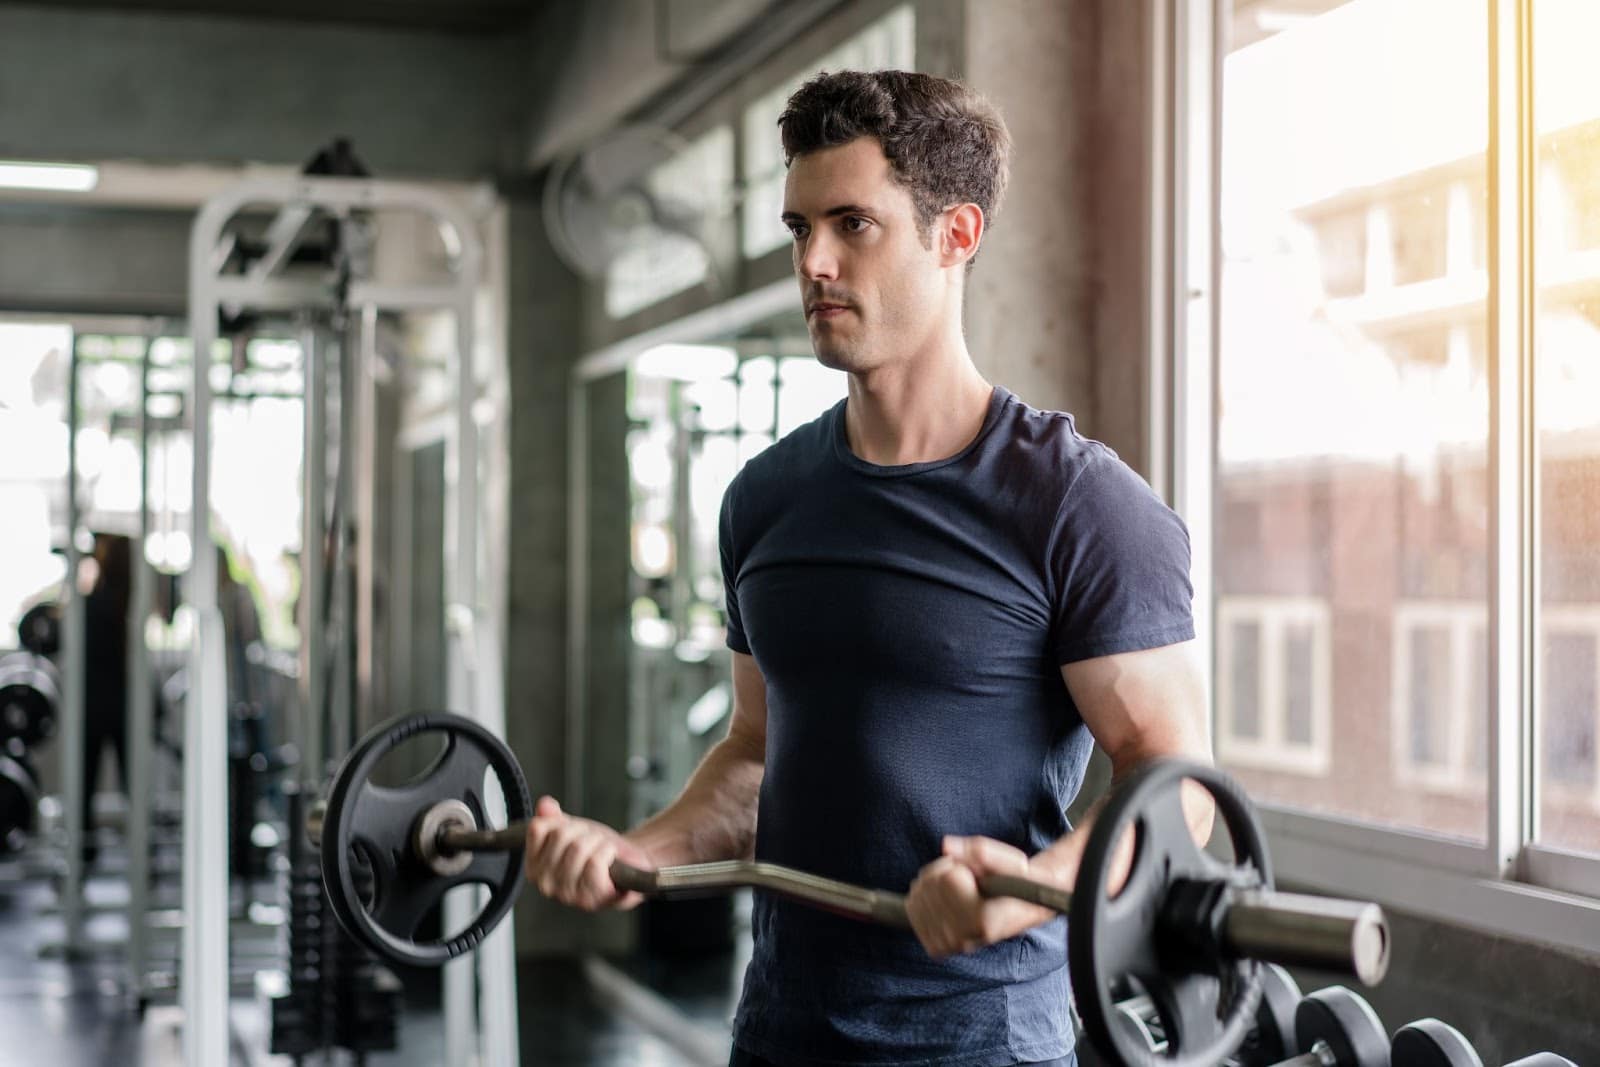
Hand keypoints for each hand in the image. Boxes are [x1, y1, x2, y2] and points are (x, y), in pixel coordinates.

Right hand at [523, 796, 652, 911]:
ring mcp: (566, 895)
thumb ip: (552, 818)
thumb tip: (544, 805)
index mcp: (533, 868)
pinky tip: (610, 860)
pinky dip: (608, 851)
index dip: (561, 822)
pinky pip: (595, 861)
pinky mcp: (590, 897)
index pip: (537, 828)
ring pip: (578, 847)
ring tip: (602, 851)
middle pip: (560, 836)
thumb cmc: (597, 849)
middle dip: (583, 832)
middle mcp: (545, 885)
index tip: (573, 833)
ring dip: (598, 841)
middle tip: (593, 843)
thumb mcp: (571, 829)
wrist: (629, 864)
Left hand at [905, 836, 1060, 958]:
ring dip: (932, 884)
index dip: (959, 865)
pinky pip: (912, 911)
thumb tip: (946, 845)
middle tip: (967, 879)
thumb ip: (980, 851)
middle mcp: (965, 938)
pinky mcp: (936, 947)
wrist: (1021, 910)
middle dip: (943, 871)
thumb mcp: (1009, 860)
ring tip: (958, 889)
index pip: (949, 878)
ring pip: (917, 895)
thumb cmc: (1016, 882)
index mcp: (985, 920)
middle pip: (929, 885)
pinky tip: (944, 901)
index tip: (975, 872)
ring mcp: (948, 945)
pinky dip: (922, 899)